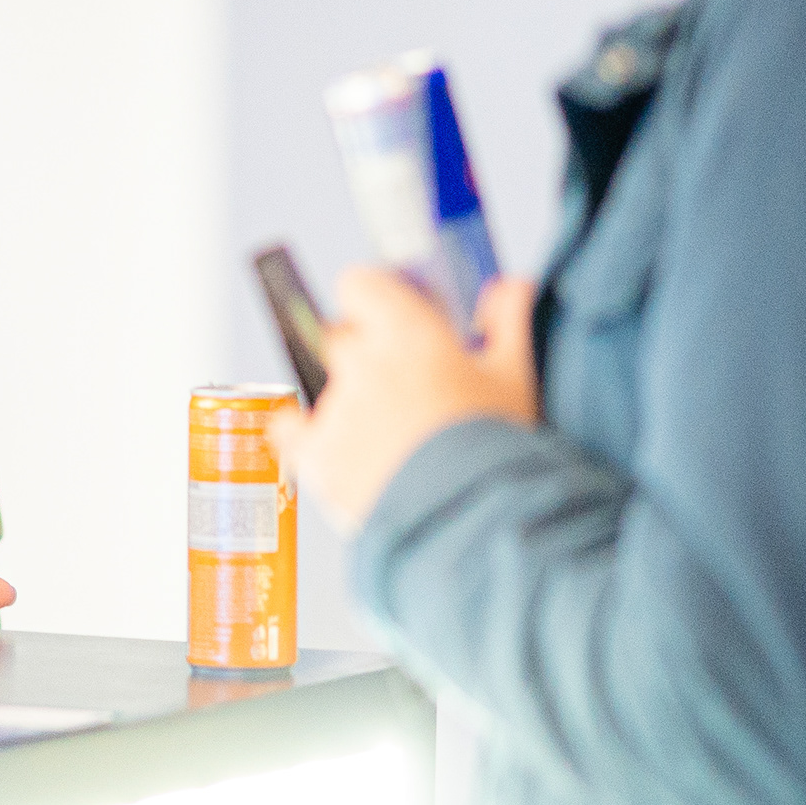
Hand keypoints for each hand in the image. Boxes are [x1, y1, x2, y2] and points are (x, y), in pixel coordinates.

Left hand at [275, 271, 539, 531]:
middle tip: (401, 388)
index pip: (360, 284)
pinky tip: (334, 449)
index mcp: (407, 331)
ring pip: (327, 390)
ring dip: (350, 406)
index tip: (391, 315)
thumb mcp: (517, 376)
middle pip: (341, 338)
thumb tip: (508, 288)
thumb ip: (510, 320)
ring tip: (391, 443)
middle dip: (366, 356)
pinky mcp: (316, 456)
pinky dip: (303, 438)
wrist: (473, 519)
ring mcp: (334, 409)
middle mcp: (361, 362)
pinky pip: (288, 432)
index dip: (373, 299)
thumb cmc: (498, 447)